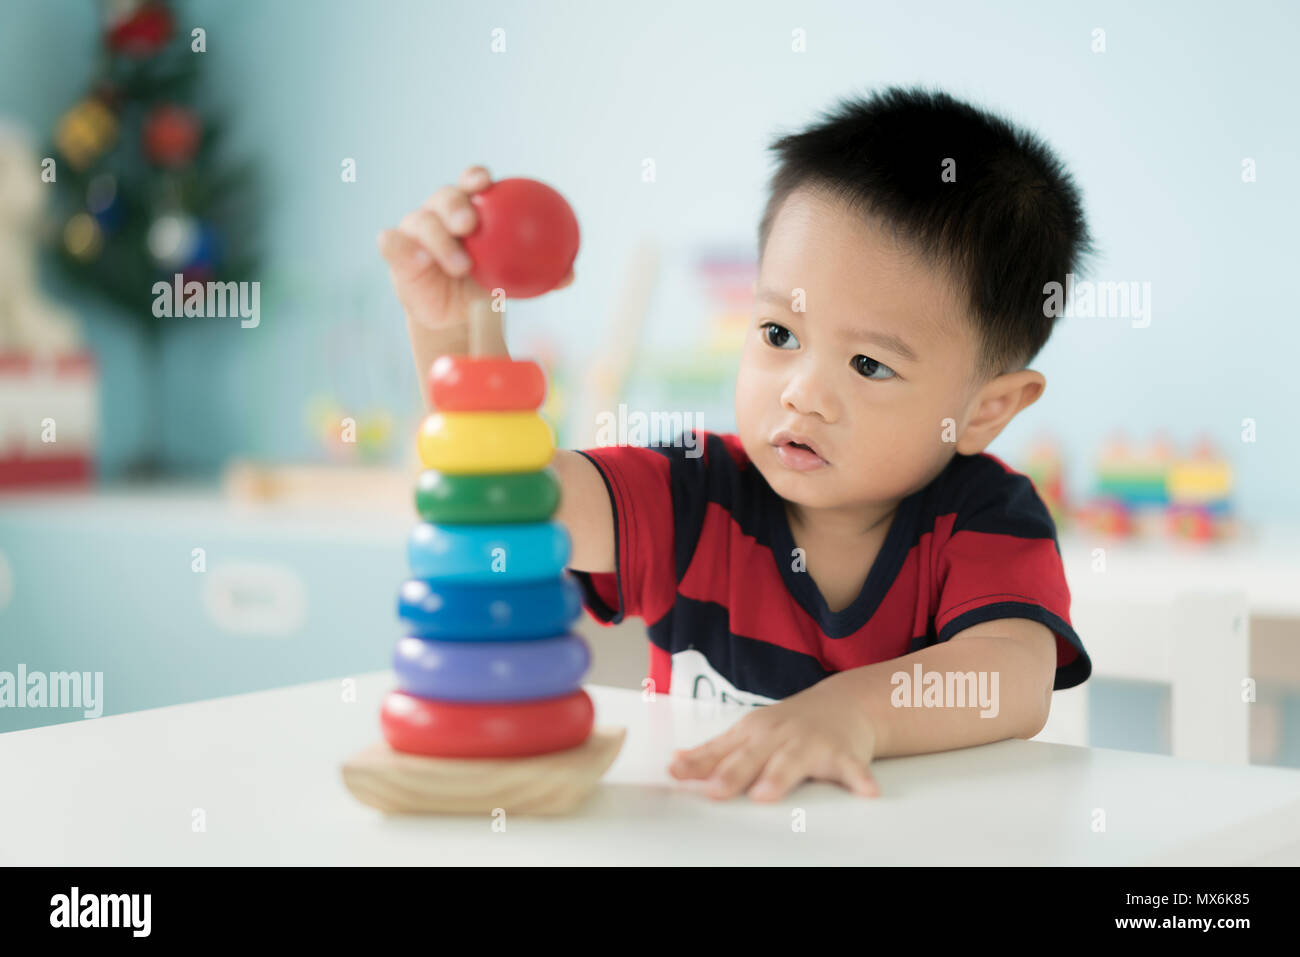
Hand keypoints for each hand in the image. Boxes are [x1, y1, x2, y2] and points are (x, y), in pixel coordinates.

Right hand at [376, 164, 574, 331]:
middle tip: (470, 224)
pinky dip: (400, 248)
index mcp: (471, 207)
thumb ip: (542, 273)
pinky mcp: (397, 250)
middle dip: (456, 205)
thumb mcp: (515, 281)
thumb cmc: (488, 288)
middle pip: (444, 197)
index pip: (473, 183)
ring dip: (439, 241)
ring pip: (421, 222)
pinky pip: (392, 244)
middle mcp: (441, 212)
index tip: (487, 182)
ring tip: (460, 265)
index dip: (477, 177)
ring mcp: (416, 230)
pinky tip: (418, 261)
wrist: (455, 316)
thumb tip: (571, 274)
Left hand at [668, 676, 880, 801]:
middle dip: (732, 774)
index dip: (698, 764)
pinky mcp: (844, 754)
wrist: (845, 702)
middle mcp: (779, 737)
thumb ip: (715, 751)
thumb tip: (674, 764)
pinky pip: (854, 769)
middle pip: (751, 757)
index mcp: (754, 733)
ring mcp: (811, 744)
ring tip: (767, 793)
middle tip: (714, 791)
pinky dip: (861, 779)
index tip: (676, 774)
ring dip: (780, 777)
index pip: (721, 751)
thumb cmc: (790, 724)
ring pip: (793, 762)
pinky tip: (867, 792)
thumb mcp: (750, 732)